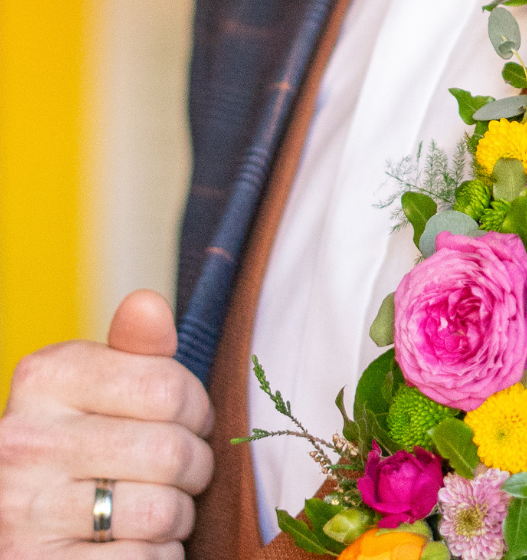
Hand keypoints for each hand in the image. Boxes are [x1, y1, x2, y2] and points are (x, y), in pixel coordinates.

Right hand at [0, 290, 213, 558]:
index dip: (198, 408)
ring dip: (178, 517)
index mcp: (44, 379)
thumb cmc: (80, 443)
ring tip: (157, 507)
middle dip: (195, 466)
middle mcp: (23, 443)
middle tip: (180, 471)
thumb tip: (148, 303)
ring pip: (162, 512)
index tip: (187, 419)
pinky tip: (135, 544)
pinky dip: (158, 556)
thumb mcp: (99, 384)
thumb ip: (134, 348)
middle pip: (172, 451)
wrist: (17, 522)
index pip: (168, 386)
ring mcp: (23, 513)